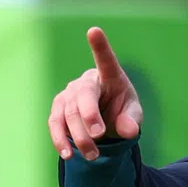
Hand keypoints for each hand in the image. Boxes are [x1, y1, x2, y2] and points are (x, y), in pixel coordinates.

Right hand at [48, 27, 143, 159]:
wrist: (105, 120)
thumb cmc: (122, 110)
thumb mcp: (133, 115)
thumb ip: (132, 121)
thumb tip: (129, 131)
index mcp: (110, 76)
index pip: (106, 60)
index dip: (100, 46)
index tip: (94, 31)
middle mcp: (87, 81)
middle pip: (83, 96)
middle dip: (89, 116)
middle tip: (99, 136)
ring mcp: (69, 94)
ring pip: (68, 113)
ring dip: (79, 136)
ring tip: (93, 155)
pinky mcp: (58, 109)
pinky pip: (55, 123)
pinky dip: (60, 140)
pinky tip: (68, 154)